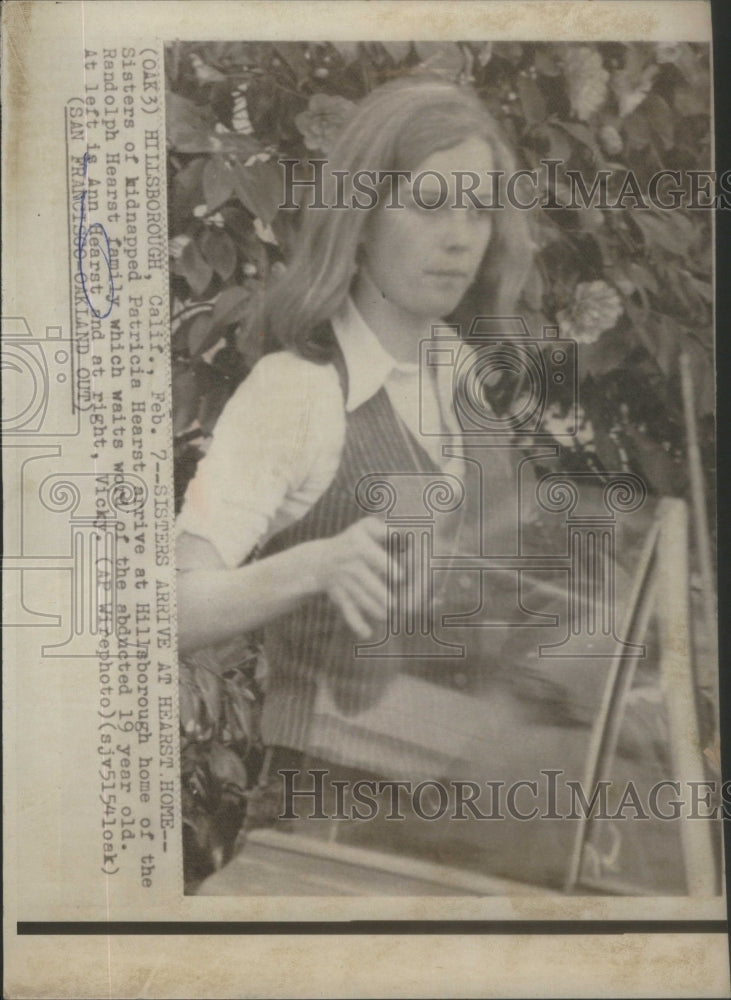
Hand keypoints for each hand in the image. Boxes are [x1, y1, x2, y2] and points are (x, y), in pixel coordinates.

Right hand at [313, 516, 399, 638]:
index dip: (386, 566)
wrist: (320, 561)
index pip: (373, 557)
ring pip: (360, 598)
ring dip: (374, 609)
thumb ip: (384, 529)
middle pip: (367, 581)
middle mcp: (350, 565)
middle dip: (381, 594)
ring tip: (388, 616)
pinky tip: (367, 634)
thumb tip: (403, 535)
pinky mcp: (341, 598)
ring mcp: (344, 584)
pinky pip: (347, 611)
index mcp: (359, 547)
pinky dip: (356, 624)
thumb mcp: (365, 527)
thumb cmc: (353, 541)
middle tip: (397, 604)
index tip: (400, 576)